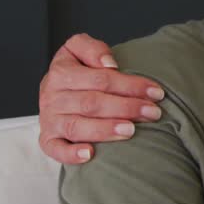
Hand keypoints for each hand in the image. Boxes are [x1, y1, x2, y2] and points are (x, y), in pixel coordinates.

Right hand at [37, 33, 164, 164]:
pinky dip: (71, 154)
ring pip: (77, 126)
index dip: (130, 85)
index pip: (101, 79)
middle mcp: (52, 97)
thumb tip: (109, 64)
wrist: (54, 90)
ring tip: (131, 130)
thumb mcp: (79, 49)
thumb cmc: (78, 71)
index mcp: (60, 72)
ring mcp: (49, 120)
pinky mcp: (47, 140)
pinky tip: (90, 154)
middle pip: (92, 103)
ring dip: (105, 130)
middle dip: (126, 108)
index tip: (156, 92)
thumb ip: (93, 49)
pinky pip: (55, 149)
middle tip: (153, 113)